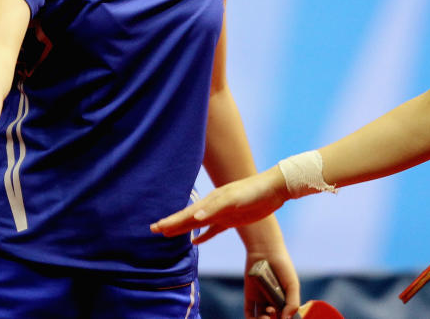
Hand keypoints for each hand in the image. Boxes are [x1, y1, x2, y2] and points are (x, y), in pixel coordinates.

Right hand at [150, 168, 286, 242]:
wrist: (274, 189)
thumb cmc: (254, 191)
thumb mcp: (235, 200)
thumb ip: (215, 209)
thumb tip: (195, 218)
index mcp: (212, 201)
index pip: (187, 213)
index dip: (171, 221)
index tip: (155, 227)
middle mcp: (214, 206)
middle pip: (188, 218)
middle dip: (172, 224)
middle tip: (154, 230)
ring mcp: (222, 213)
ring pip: (198, 224)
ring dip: (184, 229)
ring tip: (168, 234)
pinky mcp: (232, 219)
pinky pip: (213, 230)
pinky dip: (204, 235)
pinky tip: (196, 241)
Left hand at [244, 251, 300, 318]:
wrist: (266, 251)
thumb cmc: (283, 266)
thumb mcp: (292, 284)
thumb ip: (292, 303)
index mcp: (286, 299)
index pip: (286, 316)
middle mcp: (273, 301)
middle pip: (274, 318)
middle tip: (272, 315)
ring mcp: (262, 299)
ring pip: (261, 318)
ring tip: (265, 317)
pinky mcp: (250, 297)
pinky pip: (249, 312)